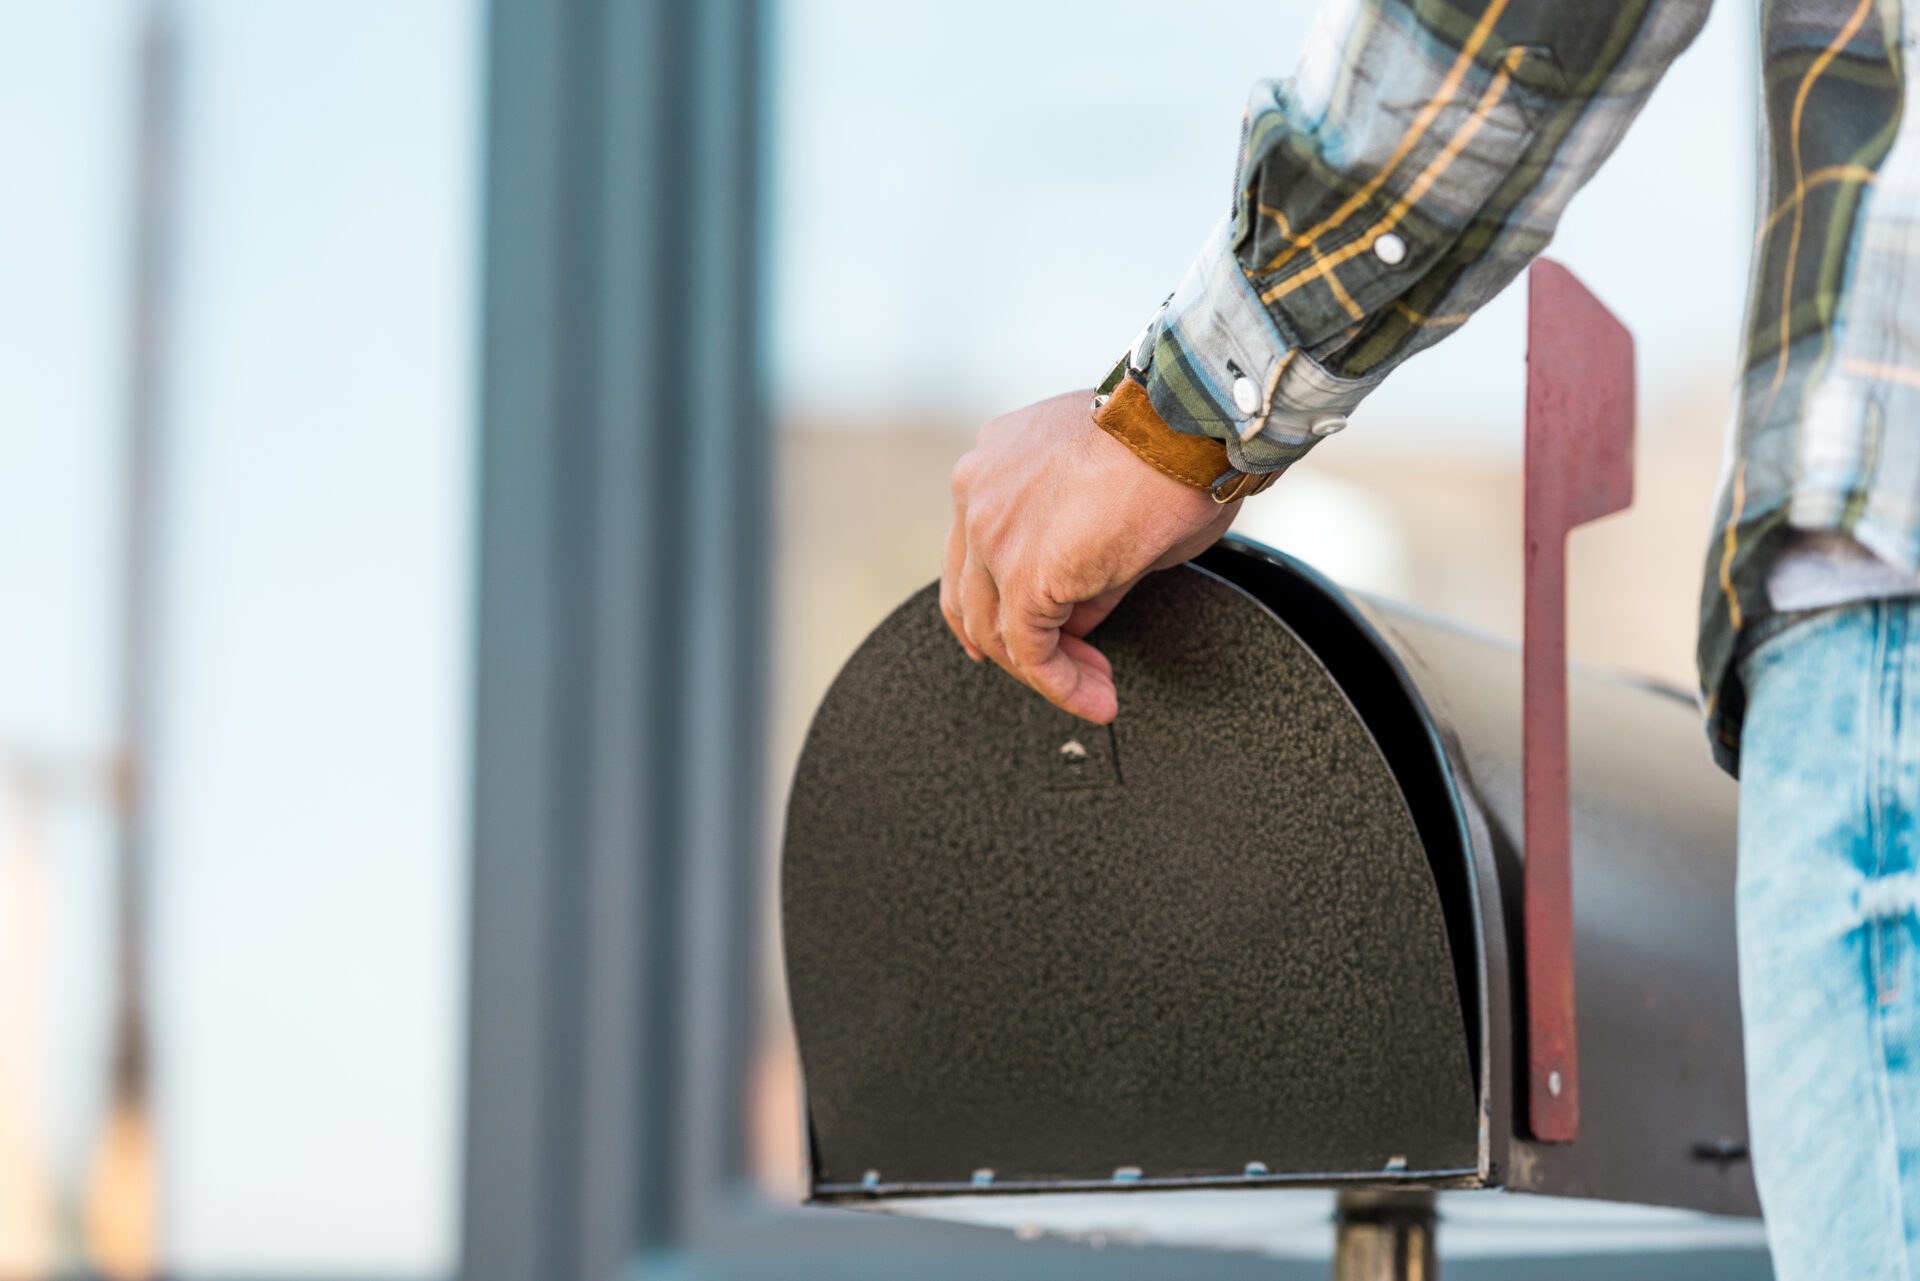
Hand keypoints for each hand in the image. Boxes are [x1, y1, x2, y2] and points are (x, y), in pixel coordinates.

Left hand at [941, 389, 1240, 722]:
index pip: (977, 553)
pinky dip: (1061, 685)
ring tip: (1095, 692)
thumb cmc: (1173, 445)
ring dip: (1047, 672)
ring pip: (994, 629)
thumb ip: (1084, 564)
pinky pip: (1030, 651)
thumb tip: (1079, 617)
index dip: (1005, 604)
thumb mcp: (1115, 507)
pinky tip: (1095, 698)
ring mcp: (989, 532)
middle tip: (1072, 671)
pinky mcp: (1020, 573)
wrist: (1191, 422)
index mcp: (994, 465)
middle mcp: (977, 491)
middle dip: (1020, 645)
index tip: (1051, 634)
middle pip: (973, 595)